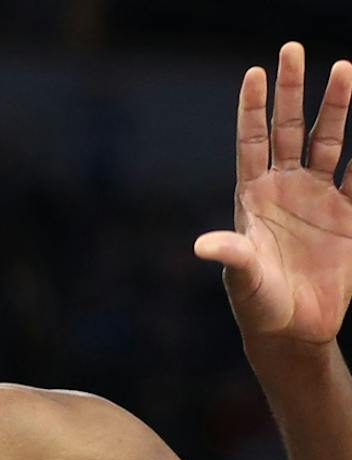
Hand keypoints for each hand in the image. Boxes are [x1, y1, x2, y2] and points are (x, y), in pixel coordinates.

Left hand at [195, 44, 351, 344]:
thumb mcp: (242, 279)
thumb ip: (230, 255)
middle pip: (290, 129)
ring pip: (330, 141)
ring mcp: (318, 198)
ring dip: (337, 107)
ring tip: (344, 69)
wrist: (293, 330)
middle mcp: (285, 189)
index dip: (252, 108)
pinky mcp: (347, 215)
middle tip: (291, 49)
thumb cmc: (258, 305)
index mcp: (253, 197)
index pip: (251, 141)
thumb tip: (202, 244)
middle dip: (292, 91)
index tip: (253, 72)